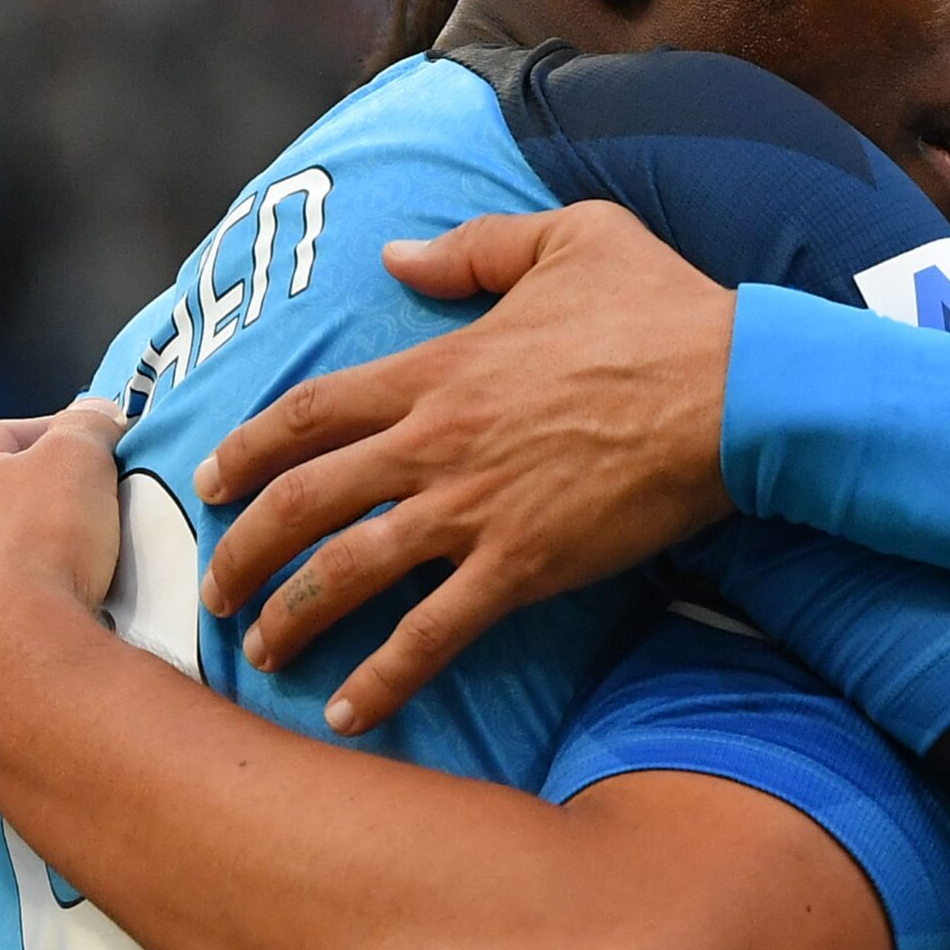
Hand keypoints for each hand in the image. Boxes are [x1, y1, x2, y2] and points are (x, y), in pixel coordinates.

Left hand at [0, 399, 128, 767]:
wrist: (2, 663)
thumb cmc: (34, 551)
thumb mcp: (79, 461)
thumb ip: (86, 427)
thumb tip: (95, 413)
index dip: (45, 435)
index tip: (84, 446)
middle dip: (11, 515)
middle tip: (69, 528)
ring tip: (47, 598)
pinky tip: (16, 653)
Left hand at [196, 201, 738, 735]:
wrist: (738, 389)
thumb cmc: (665, 310)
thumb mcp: (572, 238)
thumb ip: (475, 246)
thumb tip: (397, 254)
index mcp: (440, 365)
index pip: (311, 411)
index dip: (249, 448)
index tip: (212, 481)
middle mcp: (436, 441)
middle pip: (303, 500)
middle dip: (243, 548)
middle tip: (214, 584)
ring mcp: (474, 508)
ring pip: (347, 572)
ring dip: (292, 615)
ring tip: (262, 650)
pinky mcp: (523, 565)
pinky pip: (432, 633)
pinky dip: (384, 677)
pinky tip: (351, 711)